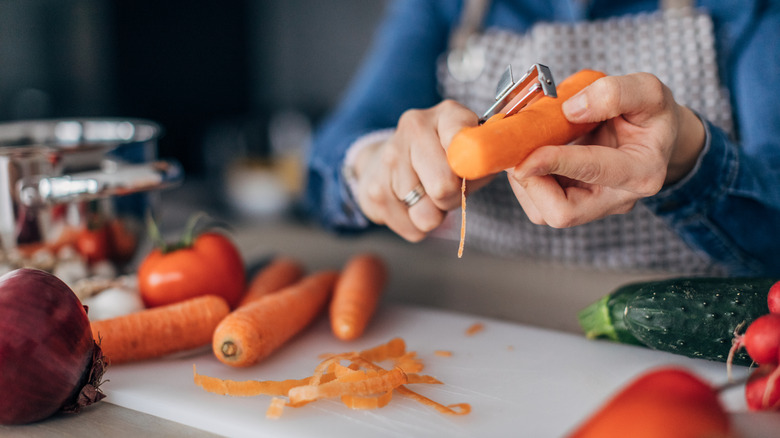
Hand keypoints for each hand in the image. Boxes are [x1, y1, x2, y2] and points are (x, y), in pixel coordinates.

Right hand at [350, 100, 484, 240]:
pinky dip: (416, 225)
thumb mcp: (471, 154)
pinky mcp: (374, 191)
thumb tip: (480, 172)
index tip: (470, 171)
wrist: (384, 161)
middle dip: (452, 198)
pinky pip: (412, 229)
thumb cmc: (442, 160)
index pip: (464, 143)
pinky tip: (409, 204)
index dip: (471, 167)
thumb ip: (483, 163)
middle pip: (444, 186)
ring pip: (427, 214)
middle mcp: (414, 128)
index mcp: (446, 114)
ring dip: (434, 213)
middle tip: (449, 189)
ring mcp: (389, 158)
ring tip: (426, 194)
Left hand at [507, 72, 704, 227]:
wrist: (653, 136)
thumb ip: (615, 93)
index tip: (526, 155)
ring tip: (528, 148)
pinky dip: (527, 182)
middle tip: (519, 152)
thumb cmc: (651, 115)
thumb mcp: (648, 91)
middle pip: (562, 213)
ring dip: (525, 182)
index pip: (592, 172)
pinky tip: (533, 156)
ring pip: (544, 212)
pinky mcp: (575, 206)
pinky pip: (540, 205)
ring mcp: (594, 207)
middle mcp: (617, 199)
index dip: (554, 162)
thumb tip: (571, 109)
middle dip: (532, 184)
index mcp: (641, 171)